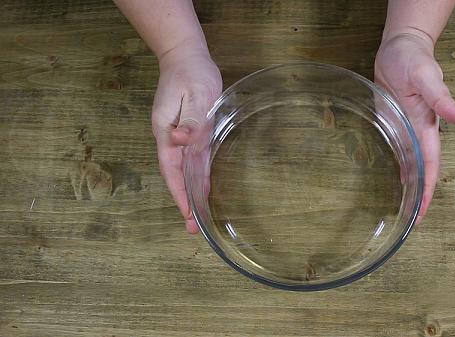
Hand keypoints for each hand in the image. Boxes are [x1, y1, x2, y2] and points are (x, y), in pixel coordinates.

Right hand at [152, 45, 221, 232]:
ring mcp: (182, 136)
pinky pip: (196, 160)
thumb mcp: (193, 95)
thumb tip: (181, 141)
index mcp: (166, 132)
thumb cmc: (189, 74)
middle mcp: (172, 138)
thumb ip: (190, 120)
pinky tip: (206, 189)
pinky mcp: (194, 131)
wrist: (186, 57)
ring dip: (193, 193)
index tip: (187, 214)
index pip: (172, 170)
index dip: (179, 193)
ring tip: (199, 218)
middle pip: (177, 176)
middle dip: (185, 201)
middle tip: (194, 228)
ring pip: (187, 171)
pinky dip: (200, 176)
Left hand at [375, 31, 454, 223]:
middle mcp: (419, 132)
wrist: (401, 48)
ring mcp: (406, 128)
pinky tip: (397, 178)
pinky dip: (400, 166)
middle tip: (412, 221)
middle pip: (422, 170)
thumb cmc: (414, 60)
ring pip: (411, 163)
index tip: (422, 213)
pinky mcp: (393, 122)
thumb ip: (443, 99)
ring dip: (410, 185)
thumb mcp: (427, 77)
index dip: (427, 189)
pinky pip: (398, 149)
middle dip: (420, 195)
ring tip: (405, 209)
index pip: (430, 166)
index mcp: (428, 126)